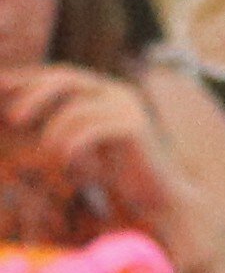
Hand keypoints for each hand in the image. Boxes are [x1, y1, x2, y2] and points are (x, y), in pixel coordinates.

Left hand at [0, 64, 164, 213]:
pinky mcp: (134, 126)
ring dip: (53, 132)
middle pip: (66, 79)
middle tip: (13, 120)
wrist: (161, 197)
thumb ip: (62, 122)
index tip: (0, 86)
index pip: (61, 75)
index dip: (29, 78)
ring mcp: (128, 107)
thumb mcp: (83, 141)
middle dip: (34, 96)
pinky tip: (66, 162)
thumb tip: (17, 109)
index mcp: (106, 90)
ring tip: (49, 154)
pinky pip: (90, 129)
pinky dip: (72, 145)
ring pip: (74, 108)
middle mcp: (118, 91)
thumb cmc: (119, 173)